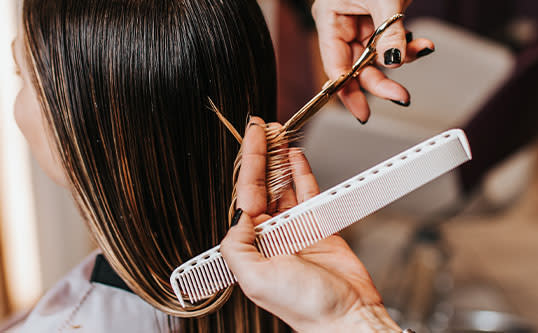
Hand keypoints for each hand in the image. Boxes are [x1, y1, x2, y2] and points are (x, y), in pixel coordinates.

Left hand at [220, 117, 400, 331]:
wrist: (346, 315)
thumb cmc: (304, 306)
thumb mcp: (255, 279)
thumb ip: (237, 245)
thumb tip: (238, 216)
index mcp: (252, 245)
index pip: (246, 195)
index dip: (249, 163)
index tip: (252, 137)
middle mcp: (271, 234)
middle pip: (263, 185)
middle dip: (263, 156)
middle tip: (264, 128)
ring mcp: (295, 228)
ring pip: (285, 186)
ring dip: (281, 160)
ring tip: (279, 135)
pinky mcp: (319, 226)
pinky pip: (308, 193)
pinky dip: (303, 174)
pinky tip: (296, 157)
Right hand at [312, 0, 434, 121]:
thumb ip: (388, 31)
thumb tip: (393, 61)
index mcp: (329, 19)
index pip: (334, 66)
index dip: (346, 93)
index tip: (362, 112)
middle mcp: (342, 25)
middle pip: (356, 68)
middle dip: (381, 82)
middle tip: (401, 96)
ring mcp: (361, 24)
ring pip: (377, 58)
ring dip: (402, 59)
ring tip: (421, 50)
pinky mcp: (379, 21)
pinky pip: (391, 42)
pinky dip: (409, 44)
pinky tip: (423, 43)